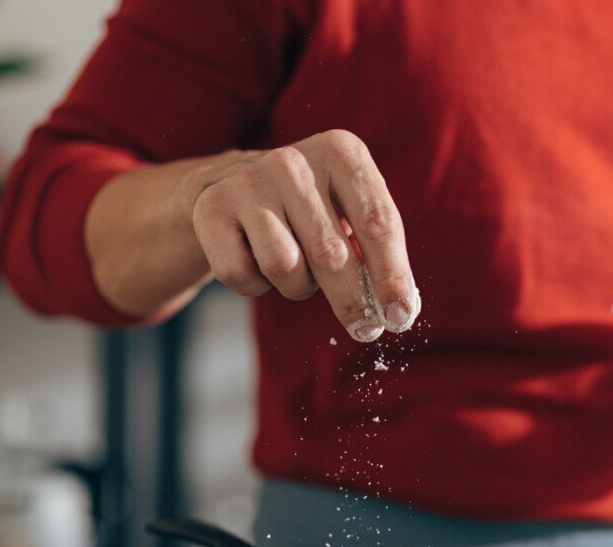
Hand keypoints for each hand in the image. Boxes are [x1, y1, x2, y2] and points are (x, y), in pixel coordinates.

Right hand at [189, 129, 419, 341]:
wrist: (232, 184)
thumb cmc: (311, 209)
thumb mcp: (350, 212)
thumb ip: (377, 251)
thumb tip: (398, 307)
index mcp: (341, 152)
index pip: (377, 223)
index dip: (392, 276)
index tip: (400, 315)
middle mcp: (293, 161)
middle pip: (332, 254)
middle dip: (352, 302)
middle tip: (364, 329)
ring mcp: (248, 182)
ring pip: (285, 268)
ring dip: (297, 287)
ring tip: (296, 269)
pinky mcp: (212, 208)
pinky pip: (244, 276)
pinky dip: (256, 286)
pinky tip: (256, 262)